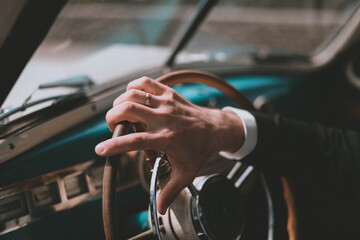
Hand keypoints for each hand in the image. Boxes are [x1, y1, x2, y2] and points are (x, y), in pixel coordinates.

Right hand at [95, 76, 244, 213]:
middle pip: (128, 110)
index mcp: (166, 139)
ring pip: (133, 94)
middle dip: (112, 118)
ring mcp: (166, 103)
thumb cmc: (199, 150)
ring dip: (120, 103)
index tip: (100, 149)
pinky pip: (145, 82)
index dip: (114, 145)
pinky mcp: (168, 93)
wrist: (215, 129)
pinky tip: (131, 97)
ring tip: (122, 114)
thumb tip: (159, 208)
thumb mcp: (186, 173)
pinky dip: (133, 87)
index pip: (135, 141)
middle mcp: (164, 118)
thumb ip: (170, 191)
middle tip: (114, 127)